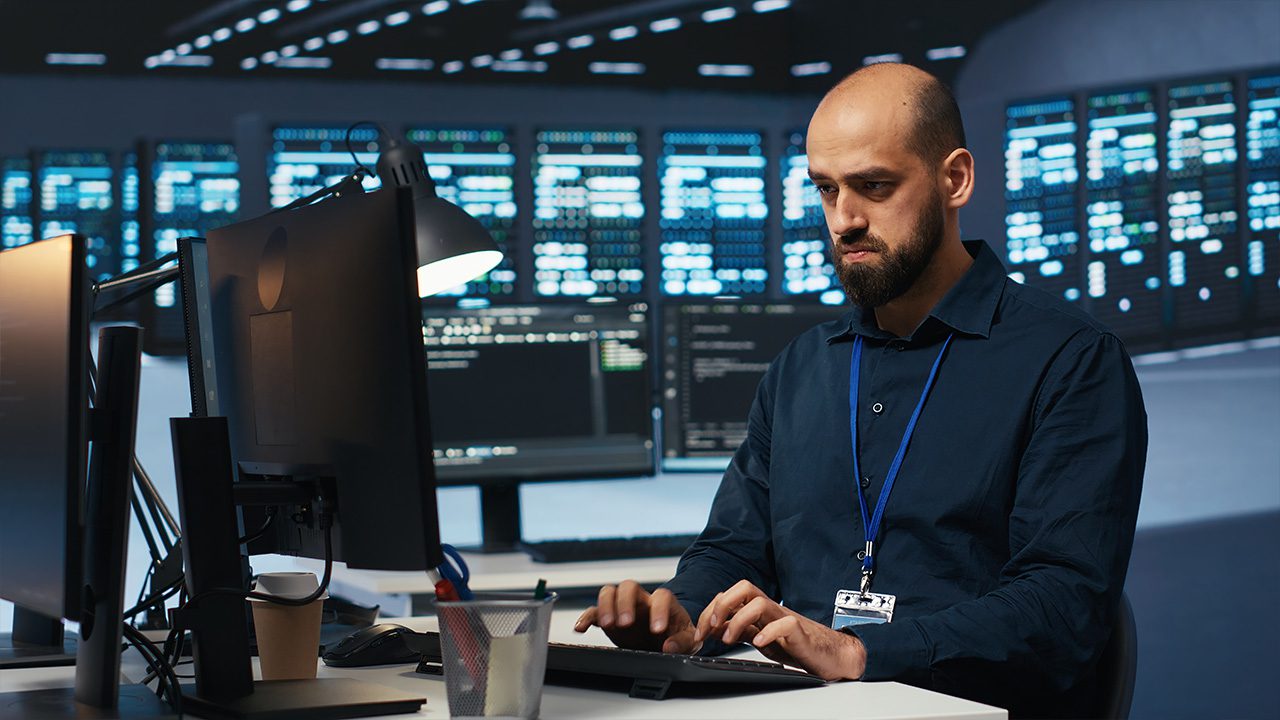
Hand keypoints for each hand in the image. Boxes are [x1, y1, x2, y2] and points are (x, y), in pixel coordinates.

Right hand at [574, 580, 699, 653]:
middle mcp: (642, 600)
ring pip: (610, 592)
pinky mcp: (610, 618)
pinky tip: (581, 628)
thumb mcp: (689, 641)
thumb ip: (683, 642)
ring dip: (606, 606)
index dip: (658, 611)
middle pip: (629, 587)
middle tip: (625, 624)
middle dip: (625, 603)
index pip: (661, 597)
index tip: (657, 630)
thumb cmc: (677, 637)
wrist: (664, 641)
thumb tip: (670, 646)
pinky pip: (594, 611)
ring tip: (608, 625)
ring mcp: (624, 607)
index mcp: (664, 603)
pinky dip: (586, 617)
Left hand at [695, 580, 865, 680]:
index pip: (731, 595)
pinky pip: (784, 624)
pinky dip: (768, 632)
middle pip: (745, 588)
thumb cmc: (796, 644)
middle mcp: (771, 609)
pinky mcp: (800, 632)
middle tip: (710, 627)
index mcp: (760, 609)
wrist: (830, 655)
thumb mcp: (760, 637)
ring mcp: (785, 618)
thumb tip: (712, 627)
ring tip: (729, 639)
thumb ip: (739, 629)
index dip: (710, 610)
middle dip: (722, 604)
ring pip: (760, 602)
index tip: (699, 632)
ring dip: (738, 620)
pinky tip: (759, 643)